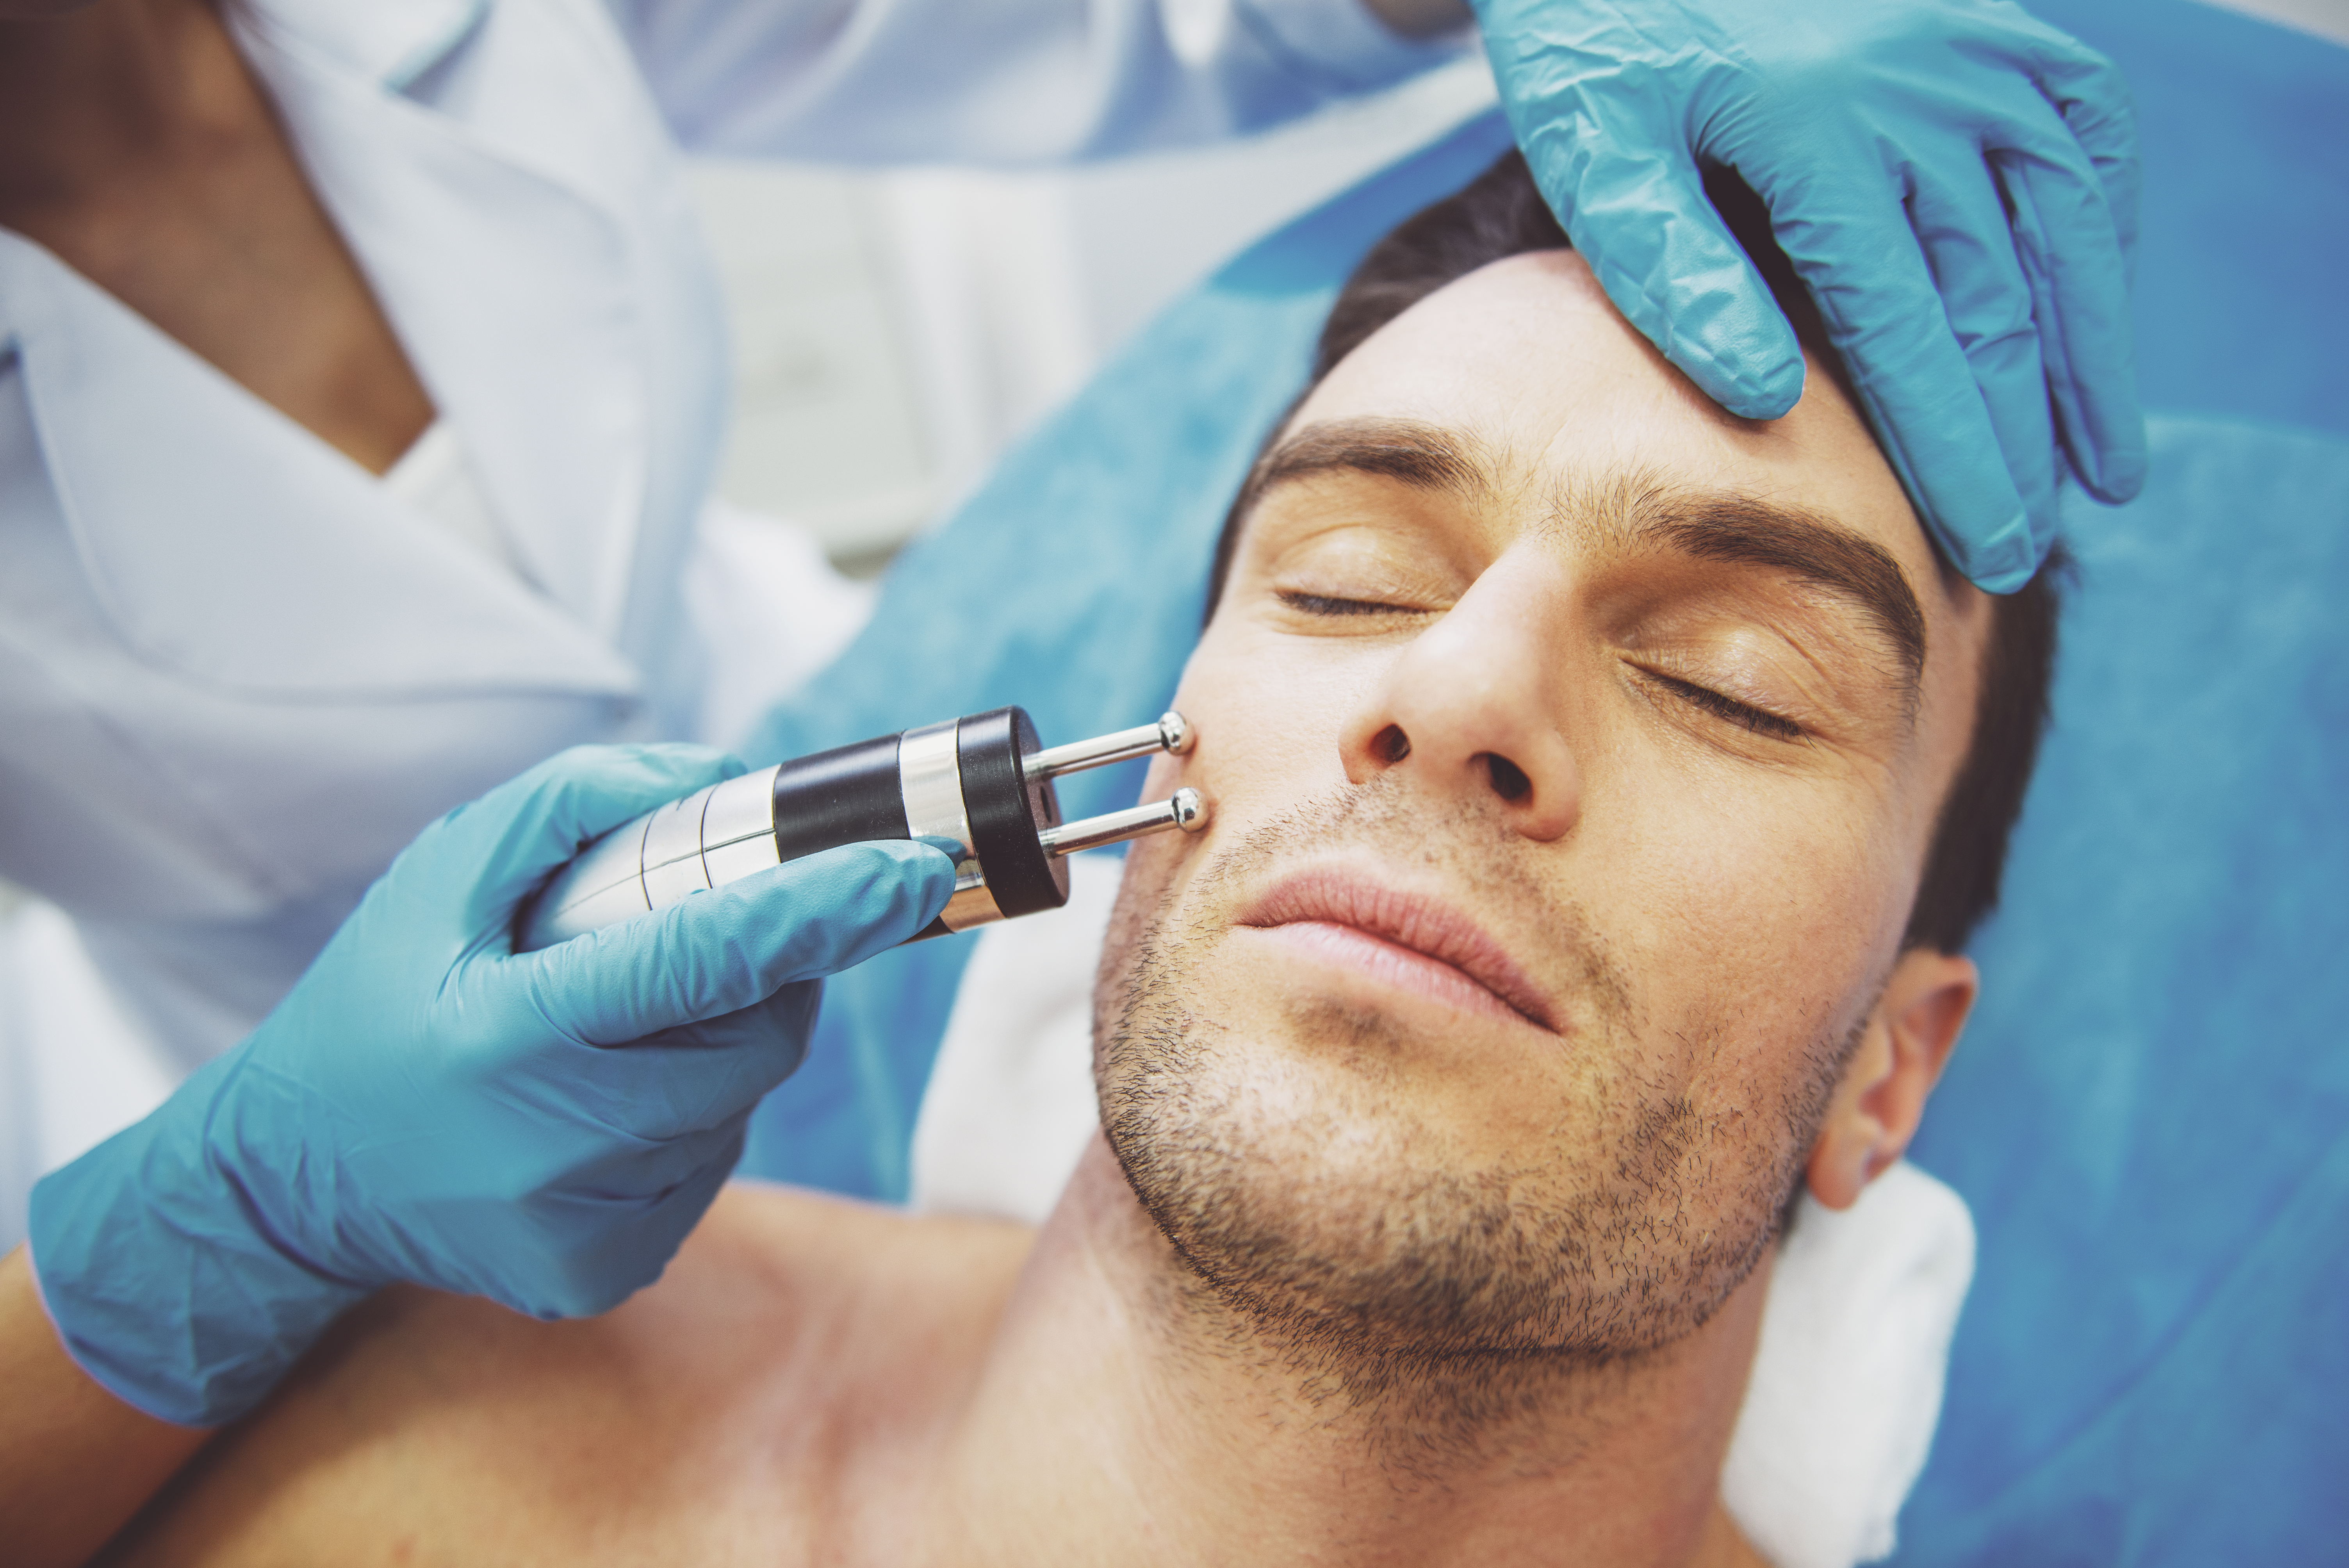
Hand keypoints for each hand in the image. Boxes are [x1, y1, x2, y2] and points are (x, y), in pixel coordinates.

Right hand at [28, 745, 954, 1424]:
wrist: (289, 1184)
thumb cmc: (372, 1005)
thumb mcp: (441, 877)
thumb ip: (575, 806)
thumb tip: (721, 779)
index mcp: (508, 1036)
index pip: (706, 963)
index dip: (822, 912)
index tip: (910, 871)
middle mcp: (552, 1147)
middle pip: (749, 1044)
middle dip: (770, 984)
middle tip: (720, 948)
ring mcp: (580, 1227)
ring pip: (737, 1108)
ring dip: (720, 1052)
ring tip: (619, 1034)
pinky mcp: (598, 1275)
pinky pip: (702, 1173)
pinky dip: (684, 1123)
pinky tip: (598, 1108)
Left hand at [1473, 0, 2143, 590]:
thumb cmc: (1591, 39)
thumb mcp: (1592, 147)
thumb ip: (1670, 269)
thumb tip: (1769, 400)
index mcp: (1817, 129)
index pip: (1909, 330)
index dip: (1953, 452)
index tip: (1982, 547)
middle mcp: (1917, 81)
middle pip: (1994, 295)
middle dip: (2018, 438)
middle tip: (2023, 552)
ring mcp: (1964, 40)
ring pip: (2061, 221)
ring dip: (2091, 353)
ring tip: (2104, 472)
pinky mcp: (1982, 16)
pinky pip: (2078, 119)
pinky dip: (2097, 221)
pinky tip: (2091, 310)